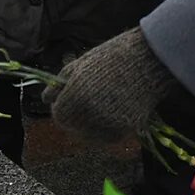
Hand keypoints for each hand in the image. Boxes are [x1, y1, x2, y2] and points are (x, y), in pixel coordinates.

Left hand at [48, 27, 177, 140]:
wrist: (148, 59)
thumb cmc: (111, 57)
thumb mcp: (80, 64)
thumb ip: (59, 84)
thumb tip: (45, 99)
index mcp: (76, 94)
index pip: (59, 116)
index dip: (61, 109)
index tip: (67, 101)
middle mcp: (91, 112)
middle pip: (73, 128)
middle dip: (74, 117)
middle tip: (84, 103)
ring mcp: (110, 122)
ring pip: (90, 135)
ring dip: (89, 125)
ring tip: (99, 105)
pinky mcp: (127, 128)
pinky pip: (108, 137)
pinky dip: (106, 129)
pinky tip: (112, 112)